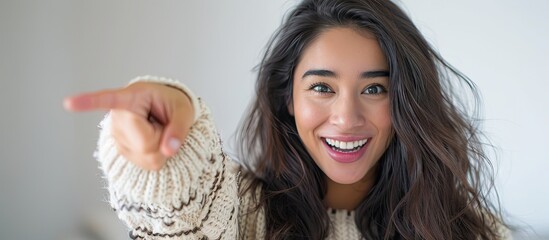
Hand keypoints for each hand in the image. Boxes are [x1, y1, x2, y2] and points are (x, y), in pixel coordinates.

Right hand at [64, 82, 194, 170]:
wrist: (165, 111)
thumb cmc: (173, 105)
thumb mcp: (184, 110)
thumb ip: (179, 128)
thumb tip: (169, 150)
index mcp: (132, 97)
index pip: (110, 100)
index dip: (89, 102)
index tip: (68, 103)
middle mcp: (118, 116)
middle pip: (145, 143)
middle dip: (162, 139)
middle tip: (162, 123)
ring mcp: (117, 135)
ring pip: (147, 155)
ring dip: (160, 147)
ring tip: (157, 129)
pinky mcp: (122, 149)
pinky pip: (147, 161)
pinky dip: (157, 154)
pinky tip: (152, 139)